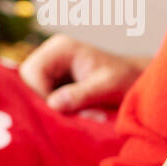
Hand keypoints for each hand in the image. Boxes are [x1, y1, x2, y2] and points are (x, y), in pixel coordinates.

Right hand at [19, 34, 146, 111]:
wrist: (138, 82)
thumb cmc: (127, 80)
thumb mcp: (107, 87)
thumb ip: (82, 94)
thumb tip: (54, 104)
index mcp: (61, 48)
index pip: (31, 72)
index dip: (40, 94)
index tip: (61, 111)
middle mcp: (51, 55)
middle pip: (27, 83)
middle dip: (45, 102)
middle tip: (70, 117)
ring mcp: (52, 69)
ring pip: (33, 94)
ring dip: (52, 108)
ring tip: (78, 115)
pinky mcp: (55, 83)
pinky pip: (43, 100)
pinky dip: (56, 110)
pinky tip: (75, 115)